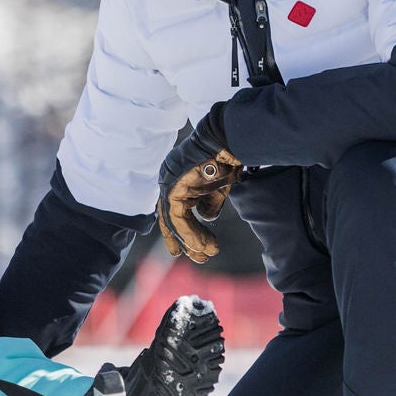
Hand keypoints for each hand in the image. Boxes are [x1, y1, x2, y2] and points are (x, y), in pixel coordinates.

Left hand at [156, 106, 242, 263]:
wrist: (227, 138)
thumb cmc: (226, 156)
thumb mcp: (219, 184)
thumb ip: (210, 200)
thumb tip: (207, 217)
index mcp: (179, 179)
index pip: (176, 209)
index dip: (184, 230)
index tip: (195, 248)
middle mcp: (170, 179)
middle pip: (172, 217)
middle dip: (186, 239)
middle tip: (199, 258)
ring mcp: (168, 181)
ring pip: (173, 220)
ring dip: (190, 239)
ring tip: (205, 255)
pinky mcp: (172, 185)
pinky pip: (177, 215)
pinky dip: (189, 232)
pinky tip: (201, 245)